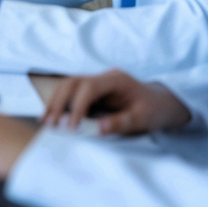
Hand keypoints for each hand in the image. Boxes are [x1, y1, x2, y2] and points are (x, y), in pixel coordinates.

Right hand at [42, 70, 191, 134]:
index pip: (89, 88)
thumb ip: (121, 122)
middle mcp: (103, 77)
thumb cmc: (155, 110)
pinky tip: (52, 118)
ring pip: (68, 86)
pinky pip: (72, 95)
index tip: (70, 127)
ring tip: (44, 121)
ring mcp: (96, 83)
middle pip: (72, 82)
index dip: (77, 106)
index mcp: (117, 79)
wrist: (163, 103)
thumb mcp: (143, 119)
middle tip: (48, 123)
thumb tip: (97, 129)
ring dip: (55, 103)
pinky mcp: (92, 92)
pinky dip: (60, 105)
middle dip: (58, 101)